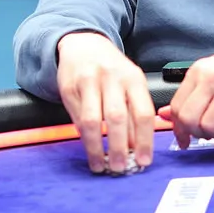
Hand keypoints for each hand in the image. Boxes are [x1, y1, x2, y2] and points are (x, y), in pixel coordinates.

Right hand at [56, 32, 155, 173]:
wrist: (83, 45)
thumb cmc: (112, 70)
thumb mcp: (131, 83)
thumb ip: (135, 110)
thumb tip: (139, 146)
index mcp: (134, 78)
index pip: (143, 112)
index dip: (144, 140)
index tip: (144, 161)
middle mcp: (112, 78)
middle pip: (117, 118)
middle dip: (119, 147)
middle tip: (120, 168)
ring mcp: (88, 82)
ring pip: (93, 121)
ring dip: (97, 148)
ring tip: (101, 165)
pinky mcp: (69, 88)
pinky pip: (77, 118)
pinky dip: (84, 138)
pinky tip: (89, 150)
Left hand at [158, 31, 213, 148]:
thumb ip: (192, 93)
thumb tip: (164, 116)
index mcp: (200, 70)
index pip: (177, 106)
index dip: (178, 128)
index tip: (184, 139)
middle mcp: (213, 77)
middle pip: (189, 118)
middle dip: (195, 134)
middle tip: (207, 136)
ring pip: (209, 126)